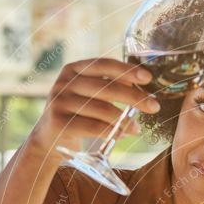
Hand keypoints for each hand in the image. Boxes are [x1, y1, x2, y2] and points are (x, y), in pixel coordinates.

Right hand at [29, 57, 160, 154]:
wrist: (48, 139)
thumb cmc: (77, 115)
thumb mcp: (88, 95)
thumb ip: (108, 86)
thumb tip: (139, 85)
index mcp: (73, 69)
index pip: (103, 64)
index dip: (126, 70)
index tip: (147, 78)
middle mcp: (64, 82)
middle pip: (106, 88)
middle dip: (134, 98)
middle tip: (154, 106)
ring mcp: (59, 101)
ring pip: (101, 109)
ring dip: (124, 120)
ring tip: (137, 128)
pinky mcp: (59, 122)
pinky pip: (93, 127)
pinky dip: (111, 132)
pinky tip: (122, 135)